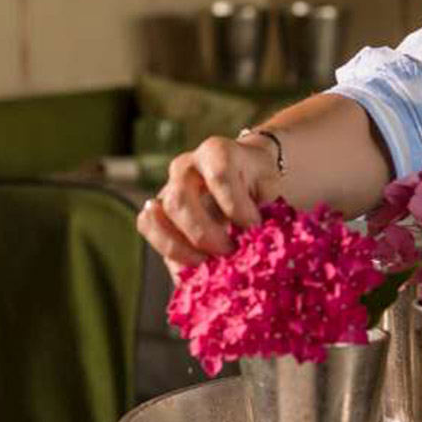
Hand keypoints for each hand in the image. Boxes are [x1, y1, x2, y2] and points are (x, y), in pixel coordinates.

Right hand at [136, 134, 283, 279]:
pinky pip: (150, 232)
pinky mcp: (157, 213)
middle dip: (204, 235)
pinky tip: (195, 268)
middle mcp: (185, 167)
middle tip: (229, 253)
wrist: (246, 175)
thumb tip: (256, 241)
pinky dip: (170, 255)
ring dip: (181, 249)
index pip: (220, 176)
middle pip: (180, 201)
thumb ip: (264, 209)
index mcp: (216, 152)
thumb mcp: (271, 188)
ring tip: (209, 265)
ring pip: (155, 218)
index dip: (236, 207)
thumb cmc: (259, 183)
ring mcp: (166, 189)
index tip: (254, 227)